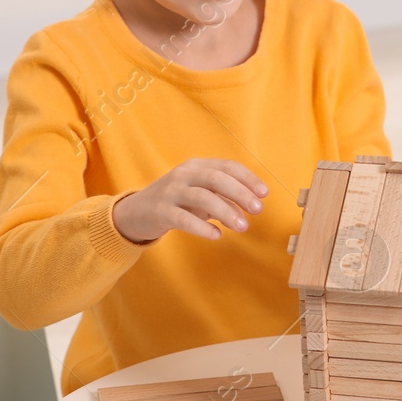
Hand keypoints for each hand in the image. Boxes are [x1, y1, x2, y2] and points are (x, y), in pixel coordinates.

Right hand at [112, 158, 268, 243]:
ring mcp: (170, 192)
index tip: (264, 193)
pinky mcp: (160, 211)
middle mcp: (184, 174)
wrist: (136, 212)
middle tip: (257, 210)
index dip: (248, 178)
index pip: (227, 166)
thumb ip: (223, 197)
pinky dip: (202, 227)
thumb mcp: (200, 195)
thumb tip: (250, 206)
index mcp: (196, 166)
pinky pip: (183, 218)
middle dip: (240, 193)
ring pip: (202, 197)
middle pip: (217, 179)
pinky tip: (217, 235)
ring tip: (243, 226)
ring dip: (226, 212)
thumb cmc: (177, 202)